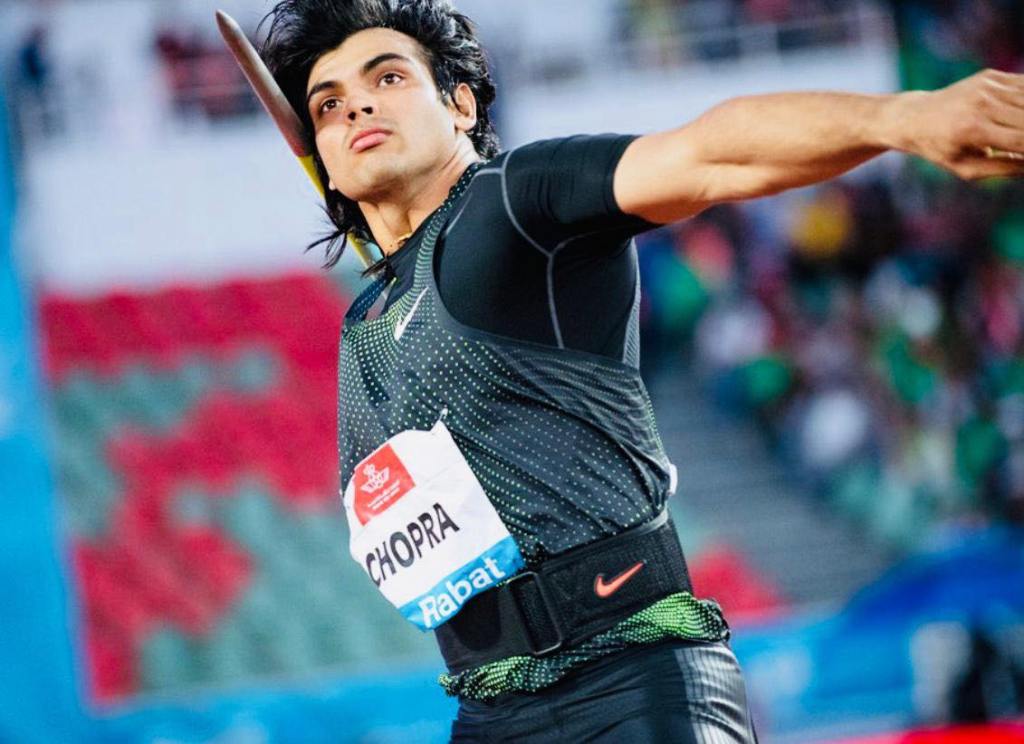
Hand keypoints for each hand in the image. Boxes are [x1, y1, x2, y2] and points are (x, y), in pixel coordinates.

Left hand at [897, 69, 1023, 180]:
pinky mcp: (991, 76)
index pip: (1022, 140)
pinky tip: (1019, 115)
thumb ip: (1004, 168)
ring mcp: (987, 86)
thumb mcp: (966, 169)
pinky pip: (1023, 86)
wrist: (914, 117)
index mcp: (973, 130)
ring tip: (1019, 131)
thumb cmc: (940, 149)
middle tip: (1023, 143)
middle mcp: (981, 104)